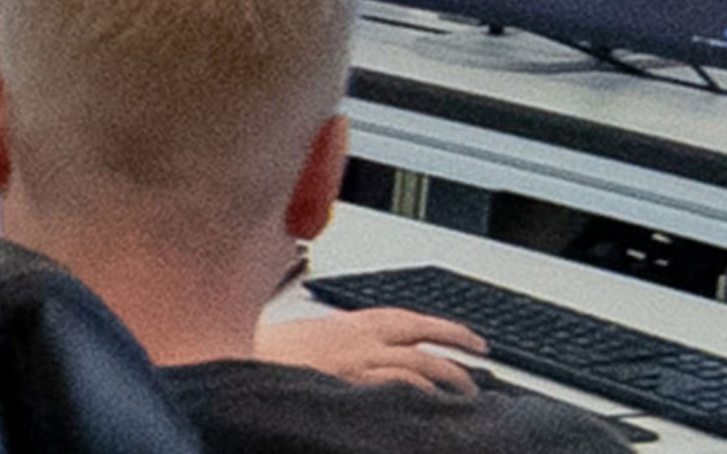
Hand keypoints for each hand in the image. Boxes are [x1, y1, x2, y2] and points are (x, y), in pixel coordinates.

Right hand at [258, 306, 486, 392]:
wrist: (245, 357)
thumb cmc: (272, 351)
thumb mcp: (314, 334)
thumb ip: (345, 339)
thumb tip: (365, 351)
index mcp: (355, 322)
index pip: (412, 319)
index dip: (447, 327)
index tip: (469, 337)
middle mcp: (363, 338)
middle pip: (425, 338)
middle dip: (458, 348)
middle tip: (481, 361)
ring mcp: (360, 363)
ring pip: (420, 366)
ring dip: (450, 378)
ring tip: (468, 393)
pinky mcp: (353, 384)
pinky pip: (399, 389)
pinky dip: (421, 395)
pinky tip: (435, 406)